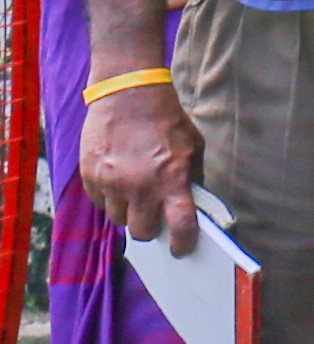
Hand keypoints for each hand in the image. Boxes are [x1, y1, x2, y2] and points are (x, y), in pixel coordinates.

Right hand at [80, 80, 203, 254]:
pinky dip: (110, 199)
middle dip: (150, 228)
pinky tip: (118, 181)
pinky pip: (100, 202)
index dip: (184, 244)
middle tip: (154, 216)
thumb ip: (192, 180)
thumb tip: (193, 206)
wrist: (129, 94)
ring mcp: (111, 182)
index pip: (181, 227)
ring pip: (119, 219)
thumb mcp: (193, 149)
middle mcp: (139, 186)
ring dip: (129, 213)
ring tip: (135, 193)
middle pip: (142, 232)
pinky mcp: (90, 175)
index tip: (183, 250)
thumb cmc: (167, 120)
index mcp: (171, 181)